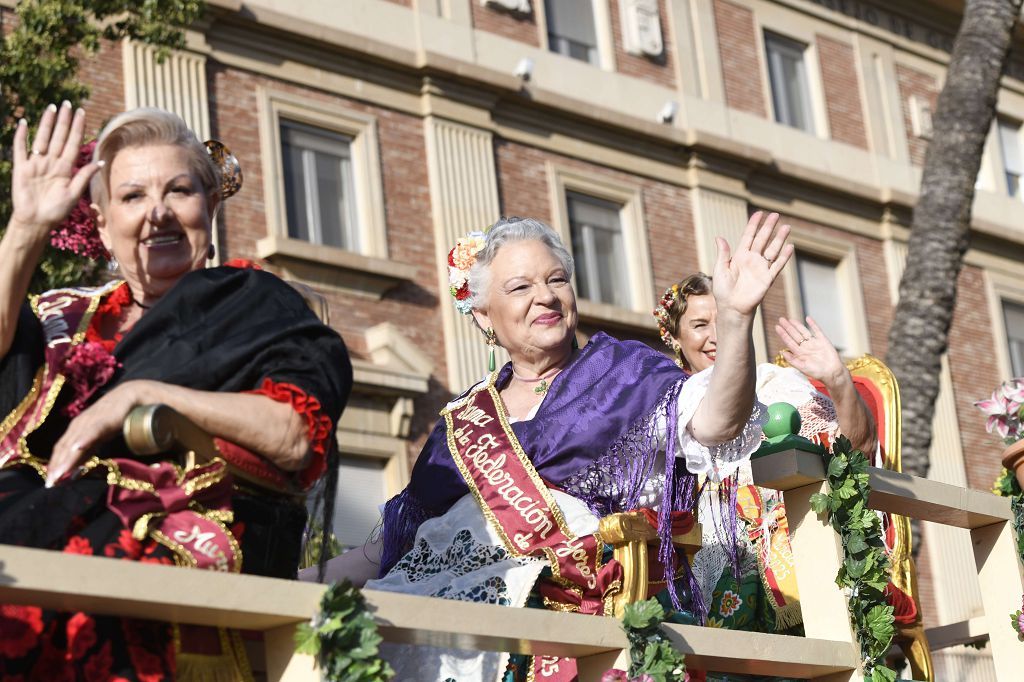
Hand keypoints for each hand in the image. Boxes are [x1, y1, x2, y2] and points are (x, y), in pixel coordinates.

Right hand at [9, 102, 100, 236]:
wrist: (37, 222)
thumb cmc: (57, 211)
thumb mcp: (74, 193)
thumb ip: (84, 176)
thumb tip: (100, 161)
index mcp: (65, 168)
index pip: (73, 143)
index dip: (77, 128)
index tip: (81, 113)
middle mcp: (52, 163)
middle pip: (58, 137)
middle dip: (63, 120)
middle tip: (67, 103)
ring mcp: (36, 164)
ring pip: (42, 139)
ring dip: (46, 123)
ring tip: (51, 108)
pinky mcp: (22, 168)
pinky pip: (21, 149)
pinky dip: (22, 137)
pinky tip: (24, 123)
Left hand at [47, 380, 157, 486]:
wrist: (133, 394)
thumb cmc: (117, 415)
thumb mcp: (100, 435)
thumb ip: (90, 447)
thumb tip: (79, 466)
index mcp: (77, 428)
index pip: (61, 448)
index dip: (55, 464)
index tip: (51, 482)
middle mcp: (79, 424)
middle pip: (64, 447)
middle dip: (56, 466)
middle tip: (51, 484)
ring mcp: (91, 420)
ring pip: (75, 442)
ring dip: (66, 459)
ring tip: (59, 474)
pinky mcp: (105, 418)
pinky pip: (93, 430)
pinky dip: (85, 439)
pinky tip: (78, 448)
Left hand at [711, 211, 792, 317]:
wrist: (732, 308)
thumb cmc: (723, 290)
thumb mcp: (720, 269)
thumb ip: (723, 253)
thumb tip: (719, 237)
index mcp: (739, 255)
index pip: (748, 236)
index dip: (753, 225)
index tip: (759, 213)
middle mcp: (752, 259)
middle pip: (762, 239)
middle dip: (768, 227)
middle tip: (776, 215)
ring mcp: (761, 268)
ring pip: (772, 250)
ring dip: (779, 239)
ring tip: (787, 227)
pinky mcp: (767, 279)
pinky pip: (777, 266)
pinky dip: (784, 257)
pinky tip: (790, 247)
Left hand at [776, 316, 845, 386]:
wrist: (832, 372)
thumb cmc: (817, 372)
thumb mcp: (802, 367)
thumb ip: (792, 360)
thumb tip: (781, 352)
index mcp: (799, 353)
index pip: (789, 341)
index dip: (783, 334)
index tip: (777, 327)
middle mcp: (805, 347)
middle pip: (795, 335)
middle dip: (788, 327)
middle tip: (781, 319)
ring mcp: (814, 343)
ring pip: (804, 332)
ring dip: (797, 325)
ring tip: (790, 319)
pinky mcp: (823, 340)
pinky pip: (817, 330)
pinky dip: (813, 324)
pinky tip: (807, 318)